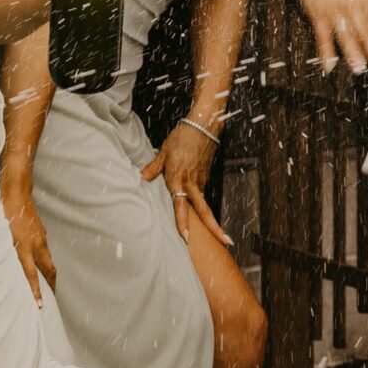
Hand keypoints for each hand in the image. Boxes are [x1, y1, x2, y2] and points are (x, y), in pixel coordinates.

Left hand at [0, 177, 56, 301]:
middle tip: (51, 299)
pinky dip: (43, 258)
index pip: (32, 275)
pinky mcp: (41, 230)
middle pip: (50, 270)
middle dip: (51, 285)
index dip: (36, 292)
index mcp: (24, 247)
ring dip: (48, 272)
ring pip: (48, 259)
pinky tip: (36, 259)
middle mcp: (36, 244)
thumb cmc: (2, 210)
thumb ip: (0, 252)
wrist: (16, 189)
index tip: (40, 306)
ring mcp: (41, 236)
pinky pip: (44, 249)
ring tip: (45, 283)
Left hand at [142, 122, 229, 246]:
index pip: (180, 206)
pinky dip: (202, 205)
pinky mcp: (205, 176)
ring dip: (211, 221)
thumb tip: (140, 178)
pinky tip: (201, 213)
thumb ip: (153, 168)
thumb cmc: (182, 137)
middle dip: (215, 228)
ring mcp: (201, 181)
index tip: (186, 238)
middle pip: (205, 210)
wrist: (203, 125)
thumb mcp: (164, 152)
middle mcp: (192, 184)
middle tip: (226, 242)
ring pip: (205, 205)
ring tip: (220, 236)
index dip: (183, 223)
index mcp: (178, 180)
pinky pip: (202, 194)